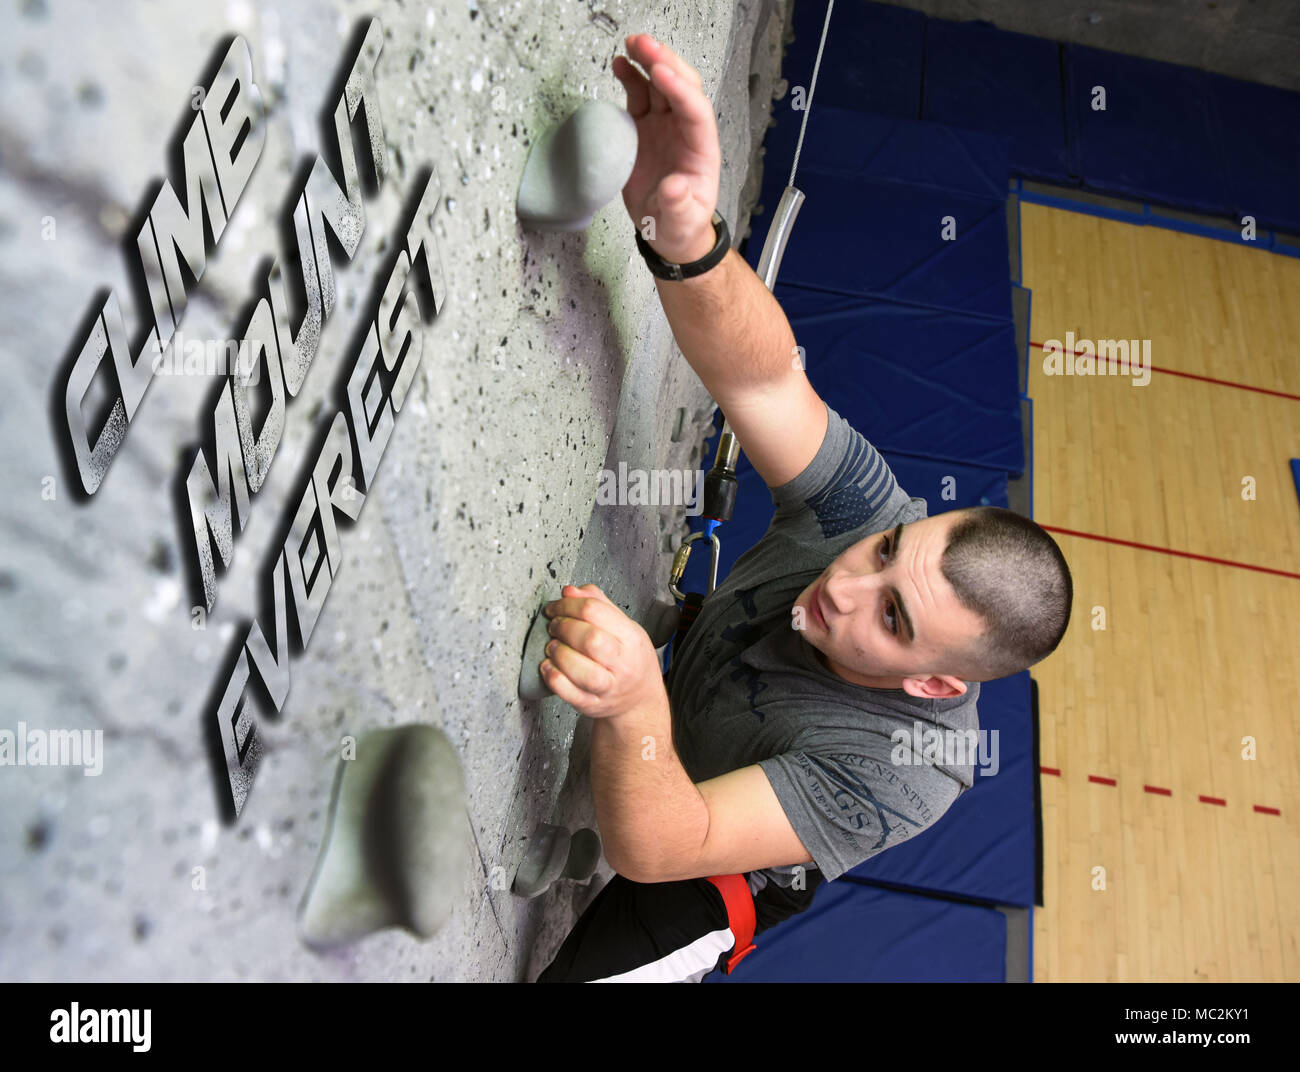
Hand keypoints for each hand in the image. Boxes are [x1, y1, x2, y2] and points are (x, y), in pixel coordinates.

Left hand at [540, 584, 665, 719]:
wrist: (641, 700)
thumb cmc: (630, 660)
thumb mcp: (625, 627)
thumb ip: (598, 605)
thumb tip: (570, 591)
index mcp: (631, 638)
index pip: (595, 611)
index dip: (568, 604)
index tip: (556, 607)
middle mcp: (622, 663)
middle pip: (589, 639)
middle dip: (563, 626)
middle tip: (554, 625)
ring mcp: (608, 687)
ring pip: (581, 670)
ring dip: (558, 653)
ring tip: (552, 646)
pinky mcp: (592, 705)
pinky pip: (569, 694)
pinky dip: (553, 678)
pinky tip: (548, 666)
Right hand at [613, 33, 720, 262]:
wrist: (665, 231)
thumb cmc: (679, 226)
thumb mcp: (681, 223)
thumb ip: (679, 206)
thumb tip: (675, 187)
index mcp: (701, 150)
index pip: (696, 111)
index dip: (679, 90)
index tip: (660, 73)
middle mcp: (685, 131)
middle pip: (681, 87)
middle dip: (665, 63)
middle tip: (644, 45)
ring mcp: (664, 126)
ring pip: (660, 85)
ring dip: (648, 61)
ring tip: (632, 44)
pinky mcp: (644, 128)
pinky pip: (640, 96)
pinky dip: (631, 77)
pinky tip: (621, 63)